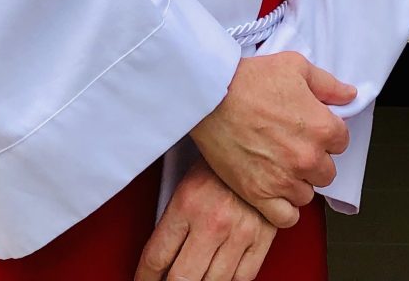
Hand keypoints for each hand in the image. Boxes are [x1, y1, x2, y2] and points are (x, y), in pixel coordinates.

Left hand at [135, 160, 275, 280]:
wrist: (262, 141)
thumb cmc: (220, 162)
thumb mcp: (186, 183)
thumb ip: (172, 221)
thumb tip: (159, 260)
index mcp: (187, 203)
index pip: (155, 258)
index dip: (145, 277)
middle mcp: (213, 221)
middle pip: (181, 279)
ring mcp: (240, 232)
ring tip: (194, 277)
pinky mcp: (264, 237)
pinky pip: (243, 278)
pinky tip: (220, 276)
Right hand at [189, 51, 354, 225]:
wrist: (211, 97)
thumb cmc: (251, 79)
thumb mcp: (296, 67)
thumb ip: (329, 85)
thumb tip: (350, 95)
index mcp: (322, 128)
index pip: (342, 142)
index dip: (327, 134)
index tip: (311, 129)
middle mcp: (307, 158)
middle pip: (327, 172)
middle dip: (314, 160)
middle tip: (293, 147)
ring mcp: (284, 179)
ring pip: (307, 194)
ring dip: (298, 183)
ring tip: (280, 166)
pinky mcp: (259, 194)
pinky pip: (286, 218)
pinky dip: (284, 209)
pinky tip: (276, 193)